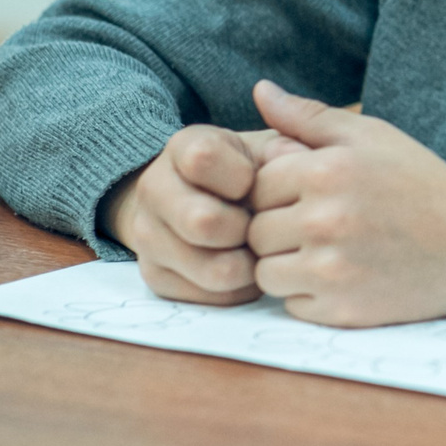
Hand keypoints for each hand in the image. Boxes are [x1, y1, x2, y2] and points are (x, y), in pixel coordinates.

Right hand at [105, 125, 297, 306]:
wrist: (206, 203)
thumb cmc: (250, 173)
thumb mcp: (268, 149)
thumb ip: (286, 149)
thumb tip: (297, 157)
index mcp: (183, 148)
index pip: (203, 159)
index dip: (241, 177)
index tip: (253, 183)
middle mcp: (153, 189)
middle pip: (204, 222)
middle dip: (247, 229)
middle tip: (261, 225)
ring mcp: (147, 237)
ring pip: (212, 270)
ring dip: (249, 265)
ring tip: (259, 248)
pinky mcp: (156, 277)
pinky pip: (210, 297)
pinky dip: (239, 288)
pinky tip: (245, 266)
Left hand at [243, 80, 445, 326]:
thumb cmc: (422, 184)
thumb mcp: (373, 136)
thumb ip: (310, 116)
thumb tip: (260, 90)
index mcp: (326, 172)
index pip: (258, 184)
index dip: (281, 188)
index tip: (314, 193)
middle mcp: (323, 221)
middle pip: (256, 231)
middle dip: (280, 228)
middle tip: (322, 224)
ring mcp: (331, 270)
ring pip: (265, 273)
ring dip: (287, 265)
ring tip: (328, 252)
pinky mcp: (341, 310)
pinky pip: (292, 305)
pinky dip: (310, 295)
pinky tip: (344, 276)